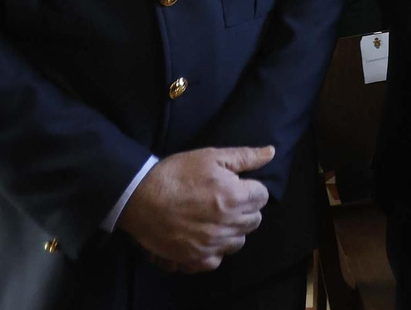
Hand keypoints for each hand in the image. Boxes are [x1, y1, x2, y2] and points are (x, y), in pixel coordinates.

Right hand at [118, 146, 273, 272]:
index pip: (262, 196)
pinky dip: (215, 250)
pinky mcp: (196, 258)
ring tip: (215, 217)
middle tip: (225, 199)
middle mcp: (227, 224)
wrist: (139, 197)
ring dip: (233, 229)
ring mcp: (212, 244)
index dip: (250, 188)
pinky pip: (218, 259)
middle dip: (245, 208)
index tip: (236, 185)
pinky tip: (205, 236)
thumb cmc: (176, 174)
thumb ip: (245, 157)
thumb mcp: (210, 157)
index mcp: (234, 197)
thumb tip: (271, 152)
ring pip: (240, 241)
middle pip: (254, 219)